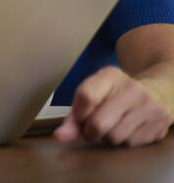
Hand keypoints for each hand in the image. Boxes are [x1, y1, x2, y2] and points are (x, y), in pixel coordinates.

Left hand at [54, 66, 172, 146]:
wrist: (157, 93)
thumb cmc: (115, 95)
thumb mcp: (93, 93)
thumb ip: (74, 114)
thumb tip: (60, 136)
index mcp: (110, 76)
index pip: (86, 97)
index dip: (78, 115)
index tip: (78, 118)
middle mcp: (132, 90)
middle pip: (98, 124)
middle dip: (90, 132)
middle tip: (92, 127)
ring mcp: (148, 108)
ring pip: (114, 137)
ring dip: (107, 137)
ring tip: (111, 126)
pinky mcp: (159, 126)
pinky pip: (129, 144)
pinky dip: (123, 141)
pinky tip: (127, 129)